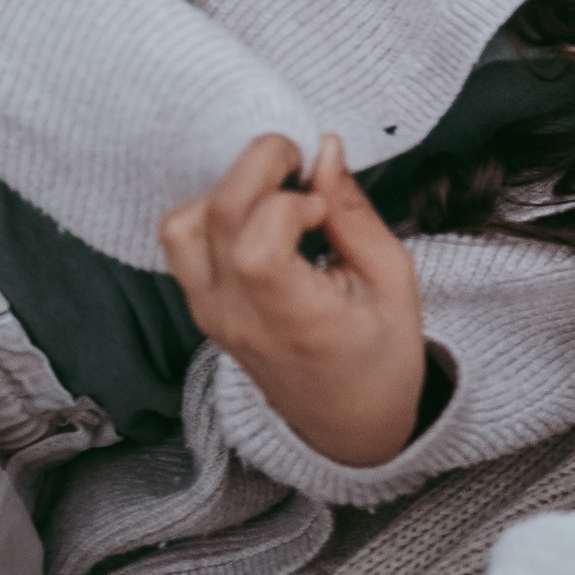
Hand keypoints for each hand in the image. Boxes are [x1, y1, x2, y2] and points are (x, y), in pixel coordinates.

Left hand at [160, 132, 429, 467]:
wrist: (348, 425)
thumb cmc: (382, 356)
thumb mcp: (394, 280)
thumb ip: (354, 213)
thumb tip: (325, 149)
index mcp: (292, 321)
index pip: (256, 243)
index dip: (291, 202)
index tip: (325, 206)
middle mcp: (235, 316)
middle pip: (212, 216)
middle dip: (258, 166)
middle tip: (302, 172)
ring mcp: (210, 314)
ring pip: (180, 225)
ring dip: (225, 191)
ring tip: (277, 197)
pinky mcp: (201, 307)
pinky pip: (182, 243)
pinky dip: (212, 213)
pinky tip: (261, 218)